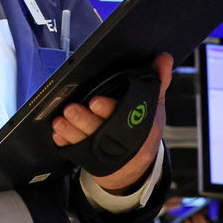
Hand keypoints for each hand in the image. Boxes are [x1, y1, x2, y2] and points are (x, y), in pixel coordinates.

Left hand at [50, 52, 171, 192]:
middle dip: (85, 120)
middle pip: (102, 131)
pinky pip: (76, 152)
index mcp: (140, 125)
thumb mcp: (154, 104)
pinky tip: (59, 135)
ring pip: (86, 142)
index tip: (96, 102)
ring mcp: (106, 151)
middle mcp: (122, 140)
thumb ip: (158, 80)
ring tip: (60, 121)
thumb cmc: (143, 128)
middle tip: (71, 109)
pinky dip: (67, 143)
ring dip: (72, 131)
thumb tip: (164, 57)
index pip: (124, 117)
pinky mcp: (91, 158)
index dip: (109, 109)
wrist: (136, 165)